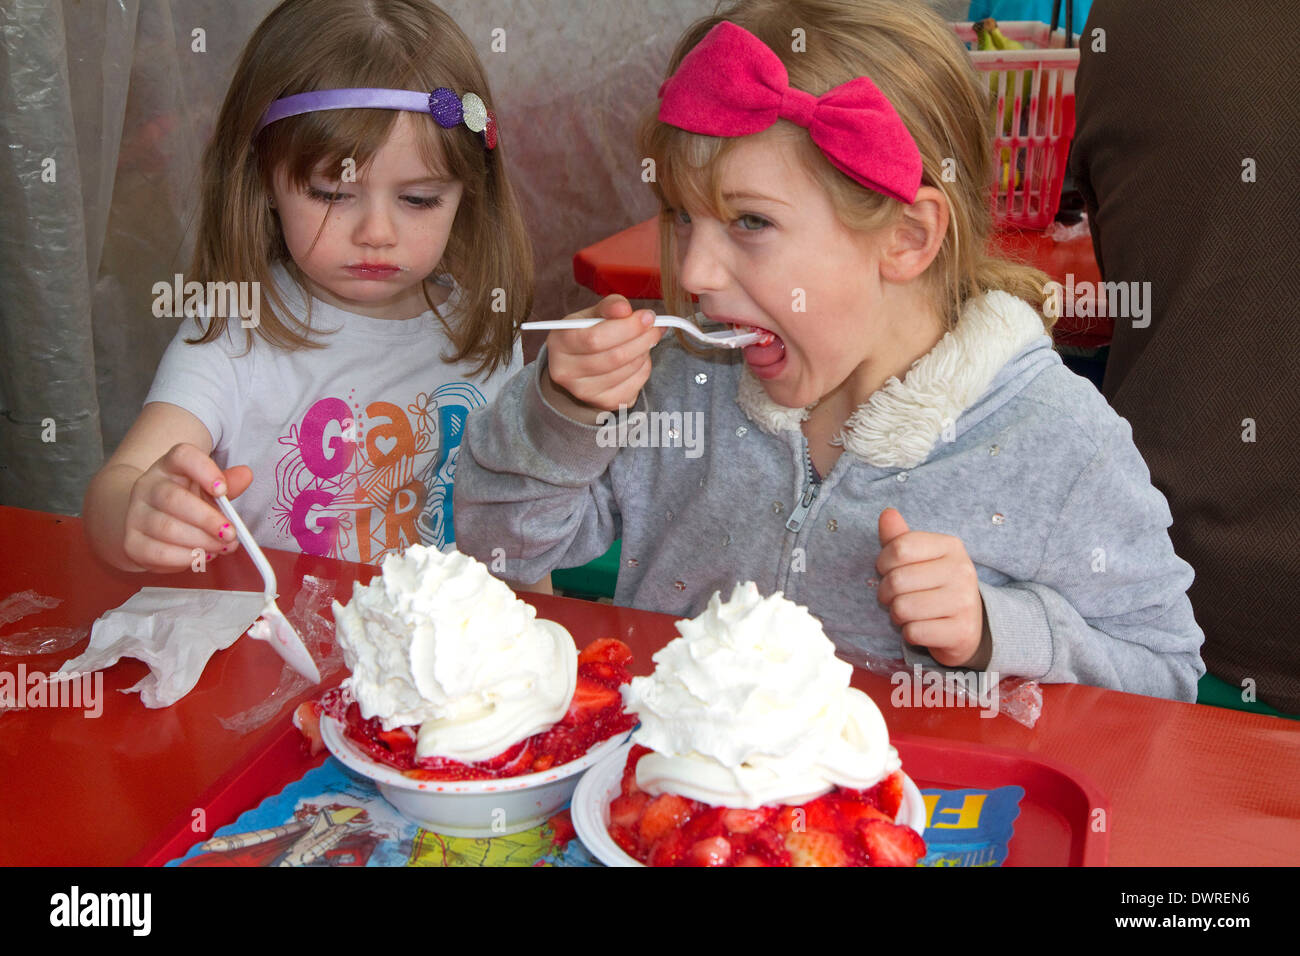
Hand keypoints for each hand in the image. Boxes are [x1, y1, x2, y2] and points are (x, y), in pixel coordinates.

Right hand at [121, 444, 252, 571]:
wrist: (148, 522)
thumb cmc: (186, 503)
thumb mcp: (207, 488)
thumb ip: (228, 482)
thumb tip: (245, 475)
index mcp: (169, 466)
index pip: (182, 456)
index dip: (204, 470)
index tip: (222, 490)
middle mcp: (147, 486)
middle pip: (173, 498)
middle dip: (207, 519)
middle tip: (231, 533)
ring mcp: (136, 514)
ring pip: (167, 528)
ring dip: (201, 542)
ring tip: (222, 547)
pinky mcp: (132, 542)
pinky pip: (159, 552)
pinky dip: (186, 558)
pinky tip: (202, 556)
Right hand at [541, 294, 664, 417]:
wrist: (578, 365)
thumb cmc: (586, 334)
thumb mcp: (591, 315)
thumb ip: (608, 307)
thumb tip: (624, 308)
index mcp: (560, 343)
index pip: (595, 338)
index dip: (627, 327)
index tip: (647, 317)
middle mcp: (567, 372)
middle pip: (614, 357)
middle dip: (642, 339)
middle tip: (656, 328)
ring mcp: (584, 392)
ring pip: (627, 370)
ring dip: (644, 352)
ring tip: (646, 340)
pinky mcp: (604, 403)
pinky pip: (634, 385)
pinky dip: (644, 368)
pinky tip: (640, 357)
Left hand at [875, 508, 987, 667]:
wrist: (966, 625)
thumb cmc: (934, 586)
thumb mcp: (919, 558)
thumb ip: (899, 538)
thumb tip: (887, 513)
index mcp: (950, 546)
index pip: (900, 548)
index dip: (883, 562)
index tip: (888, 570)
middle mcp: (962, 570)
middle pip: (897, 580)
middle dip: (886, 593)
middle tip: (896, 597)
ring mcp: (965, 602)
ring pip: (902, 608)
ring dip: (897, 615)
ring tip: (910, 613)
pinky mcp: (962, 632)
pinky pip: (914, 632)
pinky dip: (909, 634)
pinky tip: (923, 628)